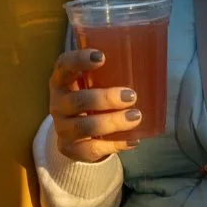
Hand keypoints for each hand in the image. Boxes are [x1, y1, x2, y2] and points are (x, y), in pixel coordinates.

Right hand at [49, 48, 141, 162]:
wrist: (75, 134)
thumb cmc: (90, 97)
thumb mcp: (92, 83)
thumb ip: (109, 72)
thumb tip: (148, 60)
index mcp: (62, 80)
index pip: (64, 65)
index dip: (79, 60)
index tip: (102, 57)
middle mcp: (58, 103)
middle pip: (78, 100)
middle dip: (105, 98)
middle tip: (131, 96)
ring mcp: (62, 128)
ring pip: (85, 127)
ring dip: (112, 122)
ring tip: (136, 117)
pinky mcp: (70, 148)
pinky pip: (92, 149)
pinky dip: (115, 144)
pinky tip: (133, 140)